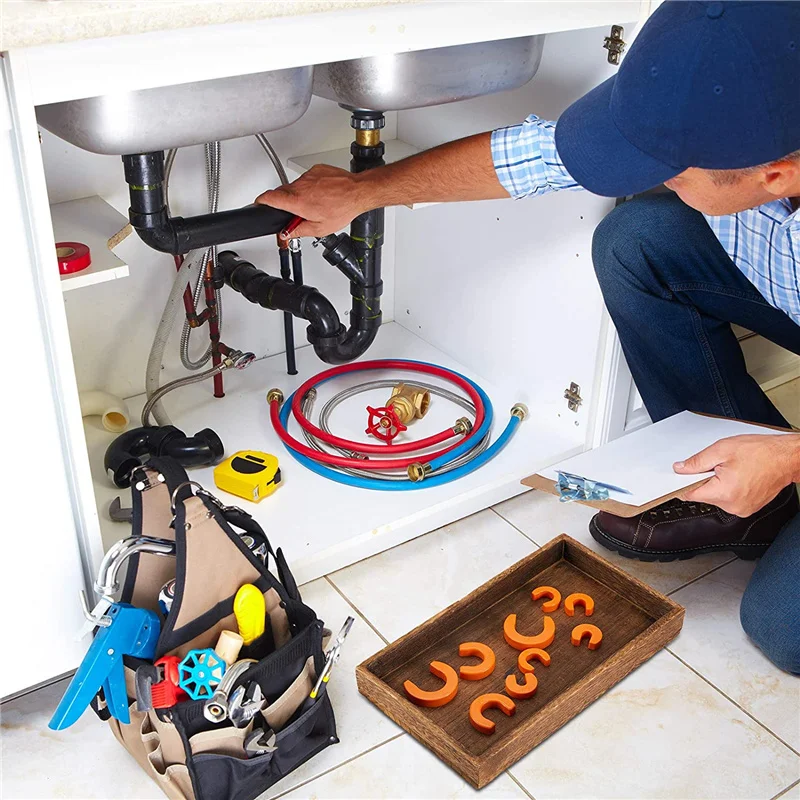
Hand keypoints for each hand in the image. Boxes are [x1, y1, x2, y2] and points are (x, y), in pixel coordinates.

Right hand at [255, 165, 368, 237]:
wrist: (357, 192)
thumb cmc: (342, 208)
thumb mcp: (319, 229)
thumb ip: (298, 231)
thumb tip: (286, 233)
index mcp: (297, 201)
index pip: (269, 198)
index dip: (261, 201)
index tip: (259, 204)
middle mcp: (300, 186)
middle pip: (282, 193)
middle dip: (285, 203)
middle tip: (298, 213)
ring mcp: (308, 176)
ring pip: (295, 186)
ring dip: (300, 195)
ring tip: (317, 203)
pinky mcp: (316, 169)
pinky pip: (307, 179)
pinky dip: (311, 186)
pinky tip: (322, 194)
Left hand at [673, 433, 799, 515]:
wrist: (787, 458)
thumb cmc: (761, 452)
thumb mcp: (721, 450)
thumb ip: (697, 462)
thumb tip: (680, 469)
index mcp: (724, 493)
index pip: (690, 494)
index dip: (681, 483)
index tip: (678, 477)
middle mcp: (732, 506)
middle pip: (703, 495)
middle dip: (704, 480)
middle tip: (716, 465)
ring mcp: (741, 509)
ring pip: (716, 497)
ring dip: (717, 484)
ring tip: (732, 469)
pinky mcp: (748, 508)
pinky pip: (728, 499)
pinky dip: (728, 488)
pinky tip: (738, 476)